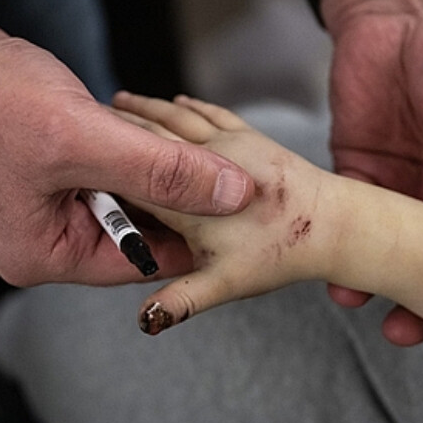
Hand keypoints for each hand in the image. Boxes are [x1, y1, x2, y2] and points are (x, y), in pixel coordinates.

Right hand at [0, 0, 253, 285]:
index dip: (190, 236)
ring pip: (118, 203)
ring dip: (146, 175)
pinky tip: (141, 133)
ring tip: (182, 148)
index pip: (137, 263)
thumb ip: (164, 172)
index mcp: (39, 256)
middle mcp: (36, 244)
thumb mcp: (87, 139)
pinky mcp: (38, 181)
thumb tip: (234, 194)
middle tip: (219, 175)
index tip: (237, 214)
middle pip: (129, 235)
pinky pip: (97, 179)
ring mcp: (35, 213)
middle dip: (169, 203)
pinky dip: (121, 158)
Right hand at [112, 93, 333, 333]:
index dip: (103, 175)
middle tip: (91, 117)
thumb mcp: (222, 284)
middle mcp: (203, 168)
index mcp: (185, 207)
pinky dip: (189, 107)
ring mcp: (226, 146)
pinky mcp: (247, 137)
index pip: (131, 187)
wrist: (341, 225)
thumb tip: (146, 321)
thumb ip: (178, 300)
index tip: (81, 161)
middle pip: (149, 148)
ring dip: (146, 111)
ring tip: (123, 101)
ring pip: (175, 122)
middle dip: (119, 132)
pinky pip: (210, 115)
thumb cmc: (284, 256)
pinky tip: (178, 101)